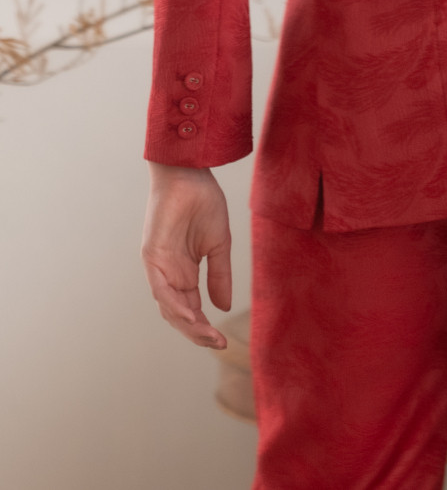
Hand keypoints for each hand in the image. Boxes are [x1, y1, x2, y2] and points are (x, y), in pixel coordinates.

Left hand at [140, 162, 231, 348]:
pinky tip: (191, 316)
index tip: (224, 342)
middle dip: (197, 333)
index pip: (192, 310)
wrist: (190, 173)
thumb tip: (223, 308)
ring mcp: (159, 267)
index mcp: (185, 272)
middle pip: (179, 314)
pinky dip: (174, 305)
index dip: (205, 328)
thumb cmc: (204, 202)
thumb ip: (219, 276)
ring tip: (207, 336)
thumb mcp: (219, 244)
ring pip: (168, 307)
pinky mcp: (151, 257)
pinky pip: (160, 289)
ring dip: (187, 325)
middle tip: (217, 344)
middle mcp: (170, 274)